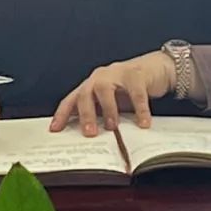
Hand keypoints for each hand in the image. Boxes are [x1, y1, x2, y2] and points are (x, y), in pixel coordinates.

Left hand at [50, 51, 175, 136]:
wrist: (154, 68)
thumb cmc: (129, 88)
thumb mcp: (112, 102)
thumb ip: (102, 115)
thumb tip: (93, 142)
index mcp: (90, 86)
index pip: (71, 100)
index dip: (62, 114)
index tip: (55, 130)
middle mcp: (99, 78)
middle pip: (85, 94)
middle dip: (85, 114)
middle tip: (89, 133)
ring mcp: (117, 74)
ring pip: (105, 89)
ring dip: (108, 109)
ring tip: (112, 127)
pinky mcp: (136, 74)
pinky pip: (136, 92)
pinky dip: (140, 109)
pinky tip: (143, 123)